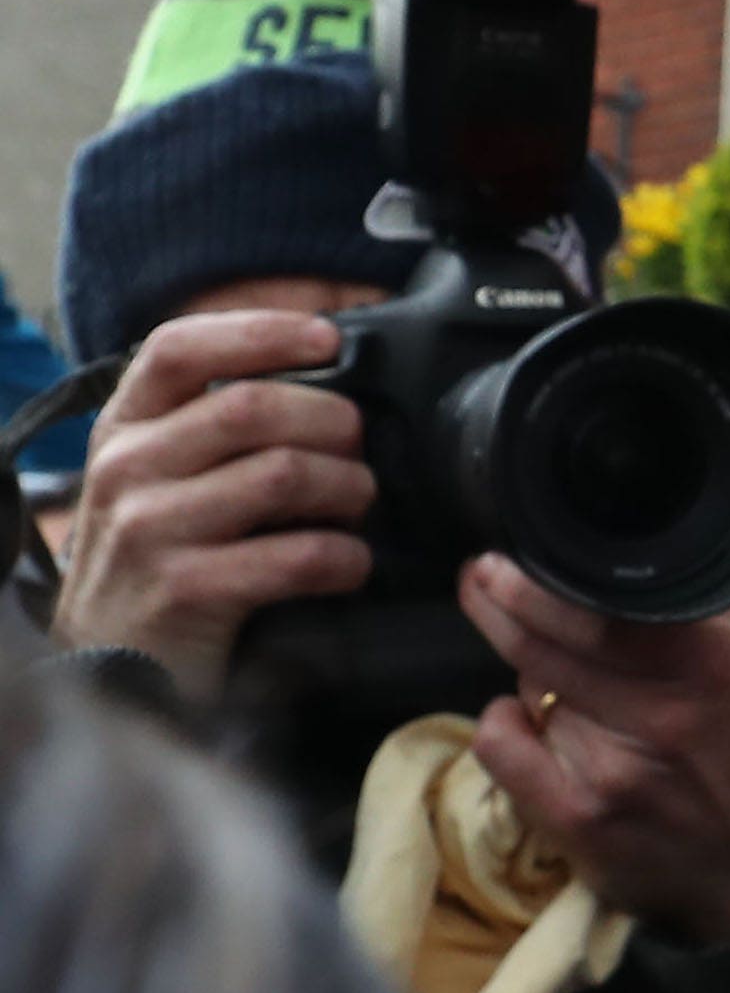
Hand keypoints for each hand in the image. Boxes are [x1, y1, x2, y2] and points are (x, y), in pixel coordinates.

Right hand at [48, 310, 374, 698]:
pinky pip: (298, 554)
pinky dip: (345, 557)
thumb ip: (211, 425)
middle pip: (254, 407)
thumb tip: (324, 378)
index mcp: (124, 426)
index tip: (327, 338)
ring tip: (354, 507)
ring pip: (285, 473)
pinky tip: (348, 564)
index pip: (181, 347)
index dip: (262, 332)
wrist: (110, 660)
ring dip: (348, 488)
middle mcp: (127, 467)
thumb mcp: (159, 475)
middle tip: (357, 454)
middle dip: (333, 424)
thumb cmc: (158, 556)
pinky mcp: (186, 590)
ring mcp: (150, 528)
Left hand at [460, 560, 729, 947]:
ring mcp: (620, 771)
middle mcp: (667, 714)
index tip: (503, 566)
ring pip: (529, 693)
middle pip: (544, 643)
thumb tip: (620, 561)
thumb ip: (701, 605)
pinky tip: (521, 726)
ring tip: (578, 701)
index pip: (595, 606)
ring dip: (538, 686)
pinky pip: (502, 749)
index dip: (534, 582)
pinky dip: (500, 728)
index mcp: (717, 663)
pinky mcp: (585, 820)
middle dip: (500, 607)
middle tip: (483, 586)